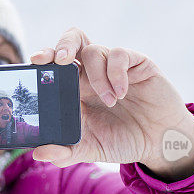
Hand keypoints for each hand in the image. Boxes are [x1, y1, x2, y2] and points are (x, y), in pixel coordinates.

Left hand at [29, 27, 193, 181]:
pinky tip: (122, 93)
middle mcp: (91, 73)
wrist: (159, 142)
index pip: (53, 63)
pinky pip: (119, 54)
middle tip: (61, 61)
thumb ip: (65, 153)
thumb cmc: (121, 141)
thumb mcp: (90, 150)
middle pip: (72, 41)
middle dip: (62, 45)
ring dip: (97, 77)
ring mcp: (113, 66)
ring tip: (110, 101)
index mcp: (74, 88)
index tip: (35, 62)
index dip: (43, 57)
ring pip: (93, 50)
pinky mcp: (136, 64)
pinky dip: (116, 73)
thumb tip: (38, 153)